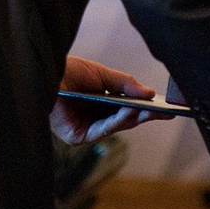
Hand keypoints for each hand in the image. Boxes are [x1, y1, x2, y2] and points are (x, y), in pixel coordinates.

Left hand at [51, 56, 168, 145]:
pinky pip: (102, 129)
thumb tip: (150, 93)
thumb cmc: (67, 71)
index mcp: (101, 104)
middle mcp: (94, 118)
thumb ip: (125, 84)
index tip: (167, 108)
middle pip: (125, 120)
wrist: (42, 71)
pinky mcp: (77, 137)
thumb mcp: (102, 74)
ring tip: (149, 107)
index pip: (128, 110)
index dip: (147, 109)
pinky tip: (129, 109)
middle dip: (146, 115)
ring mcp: (86, 129)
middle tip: (166, 112)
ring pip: (116, 126)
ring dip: (133, 116)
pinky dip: (117, 120)